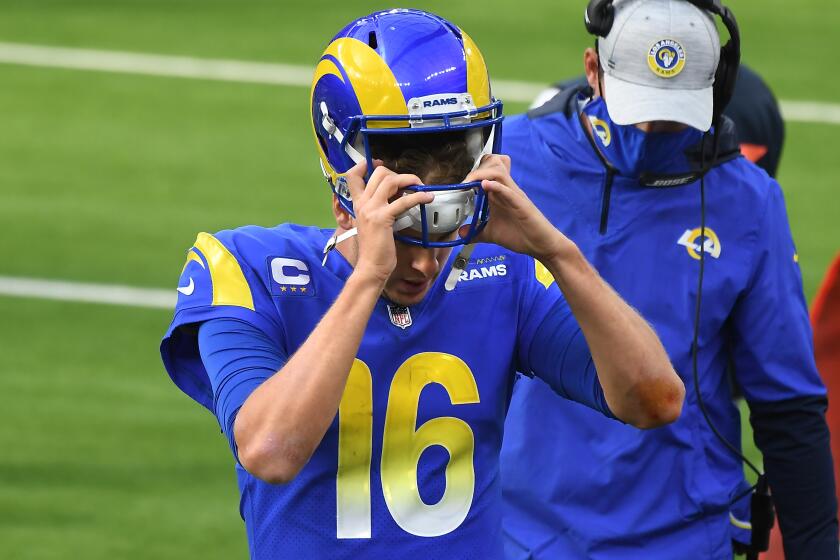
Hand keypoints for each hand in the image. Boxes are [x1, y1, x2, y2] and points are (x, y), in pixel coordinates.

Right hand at [343, 161, 433, 282]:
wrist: (371, 267)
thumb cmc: (375, 249)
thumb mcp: (371, 224)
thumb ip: (378, 209)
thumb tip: (396, 196)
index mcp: (357, 204)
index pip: (352, 175)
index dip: (365, 165)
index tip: (379, 163)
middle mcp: (362, 204)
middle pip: (378, 173)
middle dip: (397, 173)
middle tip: (409, 183)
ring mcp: (371, 210)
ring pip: (390, 181)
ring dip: (409, 180)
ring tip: (421, 187)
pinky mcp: (383, 219)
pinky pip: (403, 201)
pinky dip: (418, 197)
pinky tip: (428, 199)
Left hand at [461, 155, 570, 260]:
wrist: (541, 245)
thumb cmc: (520, 235)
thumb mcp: (492, 233)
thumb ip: (476, 232)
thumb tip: (461, 233)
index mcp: (499, 194)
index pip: (487, 170)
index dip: (472, 171)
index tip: (459, 185)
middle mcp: (506, 190)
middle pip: (493, 163)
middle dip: (476, 168)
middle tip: (464, 183)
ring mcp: (514, 195)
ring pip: (499, 171)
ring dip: (482, 174)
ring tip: (470, 183)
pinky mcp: (521, 204)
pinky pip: (508, 190)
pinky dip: (496, 186)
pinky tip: (485, 186)